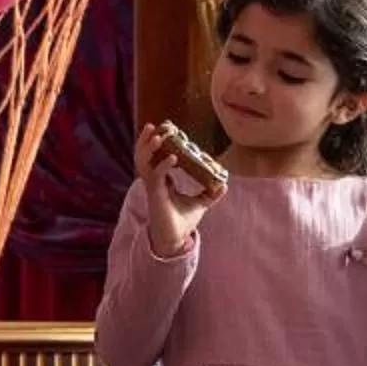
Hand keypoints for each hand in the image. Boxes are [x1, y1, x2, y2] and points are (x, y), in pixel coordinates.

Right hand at [134, 123, 224, 258]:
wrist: (176, 240)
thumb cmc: (182, 222)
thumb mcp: (200, 204)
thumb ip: (209, 193)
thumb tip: (224, 184)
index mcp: (161, 181)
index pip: (154, 157)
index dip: (157, 144)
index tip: (165, 130)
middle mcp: (153, 182)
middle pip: (143, 156)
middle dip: (145, 140)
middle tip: (154, 125)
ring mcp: (152, 188)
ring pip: (142, 163)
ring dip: (147, 148)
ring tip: (157, 135)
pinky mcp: (155, 195)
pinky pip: (156, 176)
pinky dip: (163, 165)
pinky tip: (173, 158)